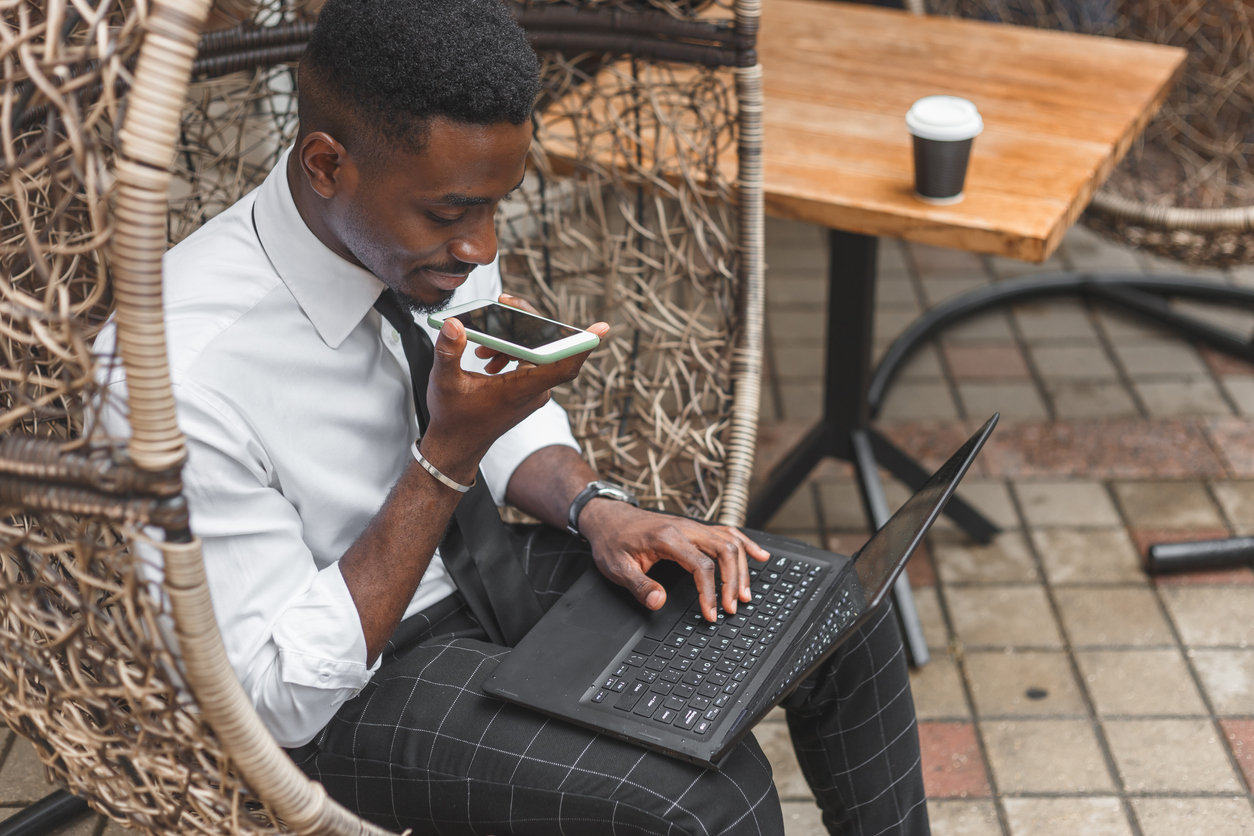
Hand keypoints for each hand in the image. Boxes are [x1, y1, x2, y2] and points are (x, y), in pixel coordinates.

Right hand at [422, 307, 608, 481]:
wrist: (456, 446)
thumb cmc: (453, 419)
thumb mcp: (444, 382)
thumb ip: (448, 351)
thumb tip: (454, 324)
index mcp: (520, 390)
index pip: (562, 365)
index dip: (582, 345)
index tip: (601, 329)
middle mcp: (534, 392)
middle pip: (547, 349)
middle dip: (528, 323)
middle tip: (506, 304)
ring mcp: (533, 393)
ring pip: (536, 354)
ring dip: (513, 341)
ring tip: (484, 344)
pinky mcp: (528, 393)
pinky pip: (530, 364)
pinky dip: (512, 353)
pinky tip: (488, 357)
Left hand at [580, 501, 771, 621]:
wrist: (607, 517)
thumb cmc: (612, 541)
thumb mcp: (617, 568)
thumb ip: (639, 586)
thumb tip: (658, 602)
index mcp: (667, 537)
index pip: (702, 565)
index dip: (710, 592)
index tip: (710, 613)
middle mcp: (685, 527)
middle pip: (724, 551)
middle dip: (733, 582)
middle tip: (732, 607)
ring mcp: (692, 525)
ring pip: (729, 541)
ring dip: (742, 568)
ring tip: (746, 594)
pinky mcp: (694, 528)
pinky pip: (726, 532)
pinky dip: (745, 544)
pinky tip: (759, 556)